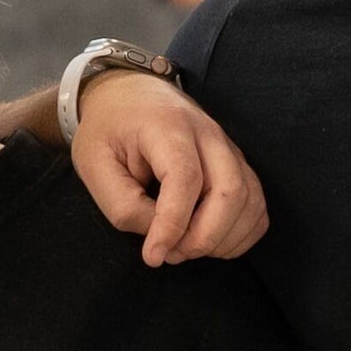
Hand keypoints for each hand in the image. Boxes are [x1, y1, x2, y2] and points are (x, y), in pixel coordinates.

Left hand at [72, 69, 264, 264]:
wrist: (129, 95)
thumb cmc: (108, 129)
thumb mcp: (94, 165)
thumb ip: (123, 205)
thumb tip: (160, 238)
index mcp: (167, 125)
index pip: (185, 179)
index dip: (172, 225)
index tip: (154, 255)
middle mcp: (208, 133)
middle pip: (230, 191)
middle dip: (203, 237)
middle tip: (171, 253)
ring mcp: (228, 147)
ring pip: (249, 200)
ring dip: (223, 238)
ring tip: (186, 249)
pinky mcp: (237, 163)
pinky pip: (256, 203)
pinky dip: (241, 232)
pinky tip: (212, 243)